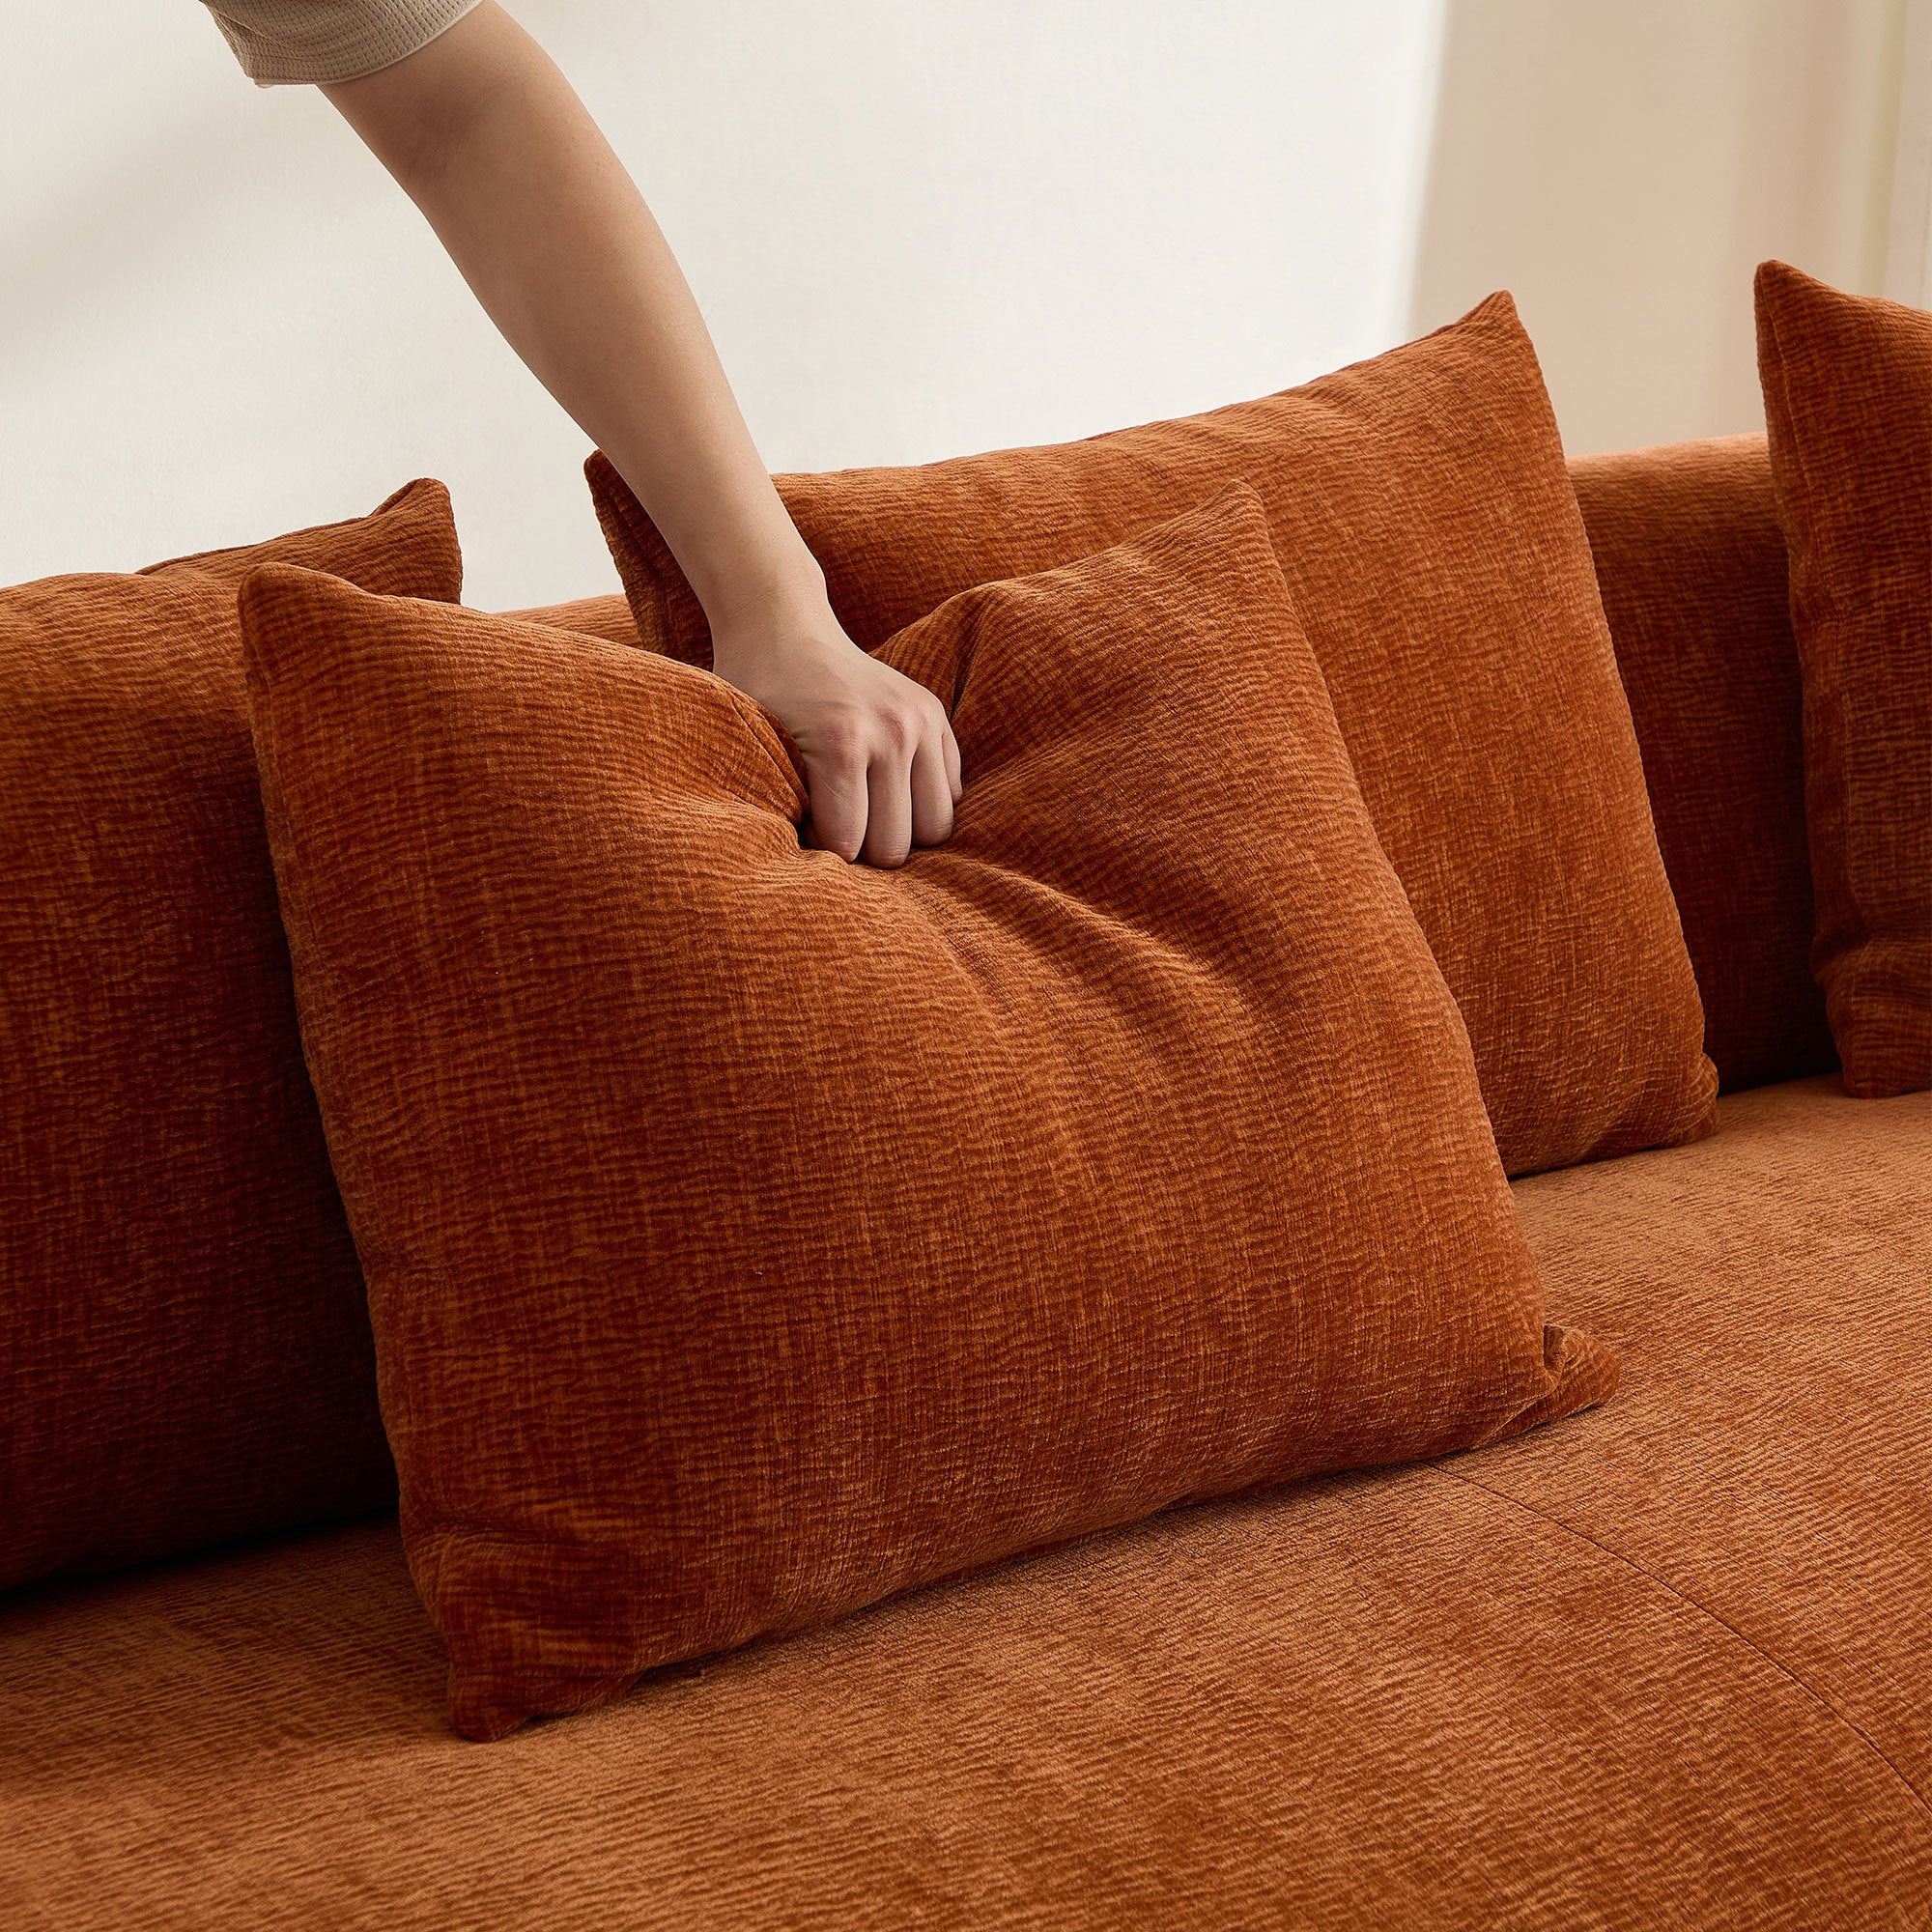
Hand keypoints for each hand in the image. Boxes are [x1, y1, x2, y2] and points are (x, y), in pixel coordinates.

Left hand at [710, 608, 961, 867]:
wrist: (783, 628)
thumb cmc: (756, 696)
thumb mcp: (750, 750)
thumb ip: (778, 809)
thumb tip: (807, 875)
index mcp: (841, 742)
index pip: (849, 845)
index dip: (821, 853)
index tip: (801, 832)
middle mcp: (892, 730)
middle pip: (896, 846)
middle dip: (862, 851)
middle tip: (833, 827)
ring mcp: (920, 720)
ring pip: (935, 826)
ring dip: (900, 831)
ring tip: (865, 814)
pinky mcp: (936, 715)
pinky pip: (950, 792)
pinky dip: (921, 802)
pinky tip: (886, 788)